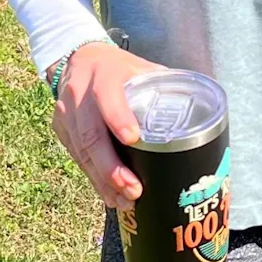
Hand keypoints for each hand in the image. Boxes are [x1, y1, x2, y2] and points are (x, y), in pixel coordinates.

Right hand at [50, 42, 167, 211]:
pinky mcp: (61, 131)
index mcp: (104, 76)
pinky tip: (110, 195)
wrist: (79, 60)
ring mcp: (67, 115)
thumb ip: (164, 84)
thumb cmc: (117, 68)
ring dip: (103, 181)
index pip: (108, 97)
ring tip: (124, 201)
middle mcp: (80, 95)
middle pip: (91, 135)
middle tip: (133, 190)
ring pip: (81, 153)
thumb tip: (199, 105)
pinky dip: (94, 179)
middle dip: (111, 167)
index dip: (118, 118)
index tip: (134, 139)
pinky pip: (77, 159)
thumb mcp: (140, 67)